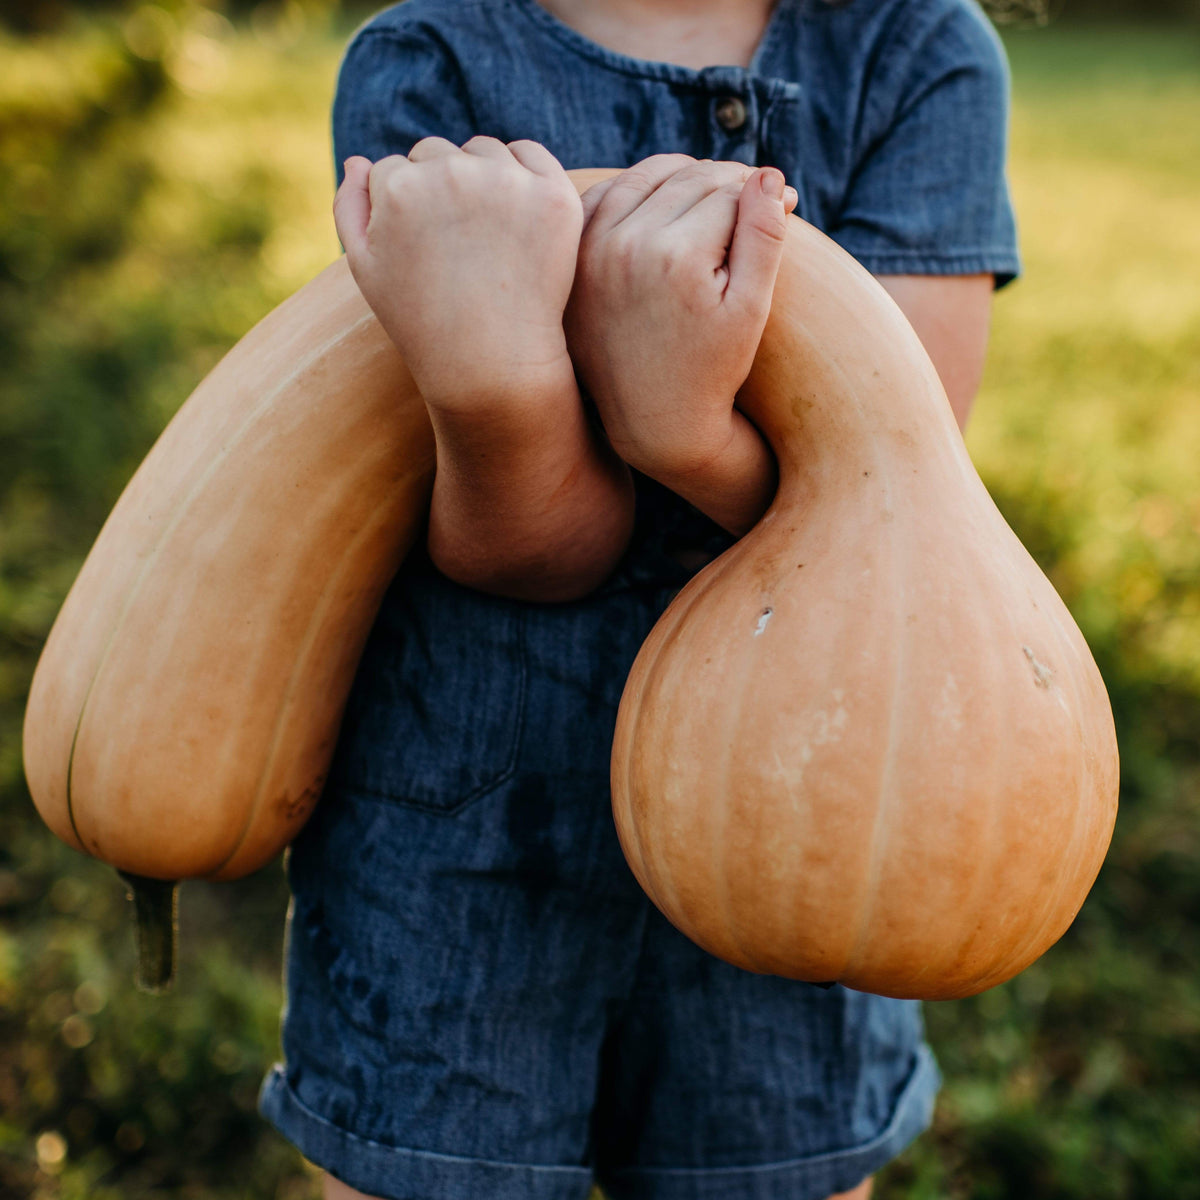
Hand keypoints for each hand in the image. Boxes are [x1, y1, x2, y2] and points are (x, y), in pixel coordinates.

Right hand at [334, 137, 583, 410]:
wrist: (492, 364)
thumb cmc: (422, 322)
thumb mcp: (366, 270)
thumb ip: (350, 208)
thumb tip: (358, 160)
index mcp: (399, 186)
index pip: (391, 170)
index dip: (402, 211)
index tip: (420, 247)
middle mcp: (453, 173)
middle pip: (435, 153)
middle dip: (438, 188)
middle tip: (454, 245)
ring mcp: (508, 181)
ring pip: (482, 151)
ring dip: (480, 176)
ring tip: (483, 236)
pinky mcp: (552, 194)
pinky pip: (531, 155)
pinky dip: (523, 174)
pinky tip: (516, 216)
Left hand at [564, 154, 796, 481]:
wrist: (651, 418)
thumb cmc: (712, 368)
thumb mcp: (750, 309)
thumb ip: (763, 238)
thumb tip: (767, 173)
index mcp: (677, 257)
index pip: (731, 192)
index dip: (762, 195)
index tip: (784, 202)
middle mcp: (627, 245)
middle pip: (690, 178)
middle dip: (728, 182)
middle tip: (752, 195)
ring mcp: (592, 249)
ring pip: (647, 176)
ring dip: (684, 175)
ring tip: (713, 195)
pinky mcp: (574, 258)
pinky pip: (606, 195)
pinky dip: (636, 188)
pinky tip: (664, 205)